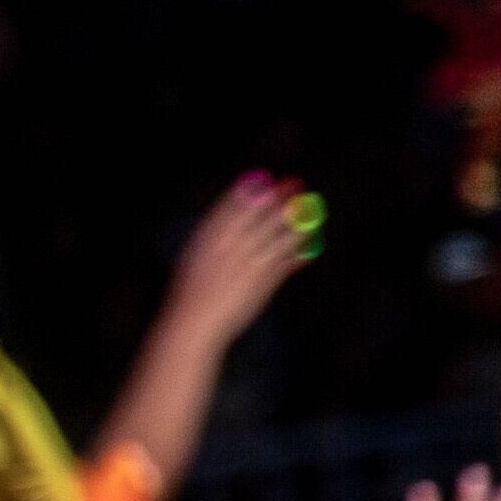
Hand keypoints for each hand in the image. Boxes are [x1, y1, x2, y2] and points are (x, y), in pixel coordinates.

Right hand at [162, 174, 309, 348]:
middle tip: (293, 184)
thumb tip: (228, 221)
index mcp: (205, 243)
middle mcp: (227, 251)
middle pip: (256, 219)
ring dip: (294, 222)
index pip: (227, 211)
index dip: (246, 193)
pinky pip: (283, 263)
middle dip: (276, 199)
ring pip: (275, 238)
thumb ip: (212, 243)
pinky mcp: (259, 283)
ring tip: (310, 209)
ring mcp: (245, 267)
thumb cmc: (189, 294)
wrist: (191, 324)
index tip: (261, 177)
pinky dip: (298, 253)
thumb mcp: (193, 262)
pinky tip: (310, 245)